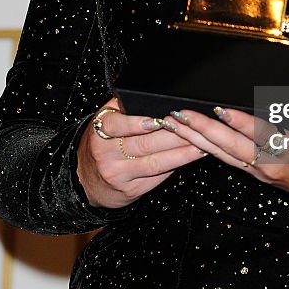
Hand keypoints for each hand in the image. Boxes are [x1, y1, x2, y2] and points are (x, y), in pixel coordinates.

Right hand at [75, 98, 207, 208]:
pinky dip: (176, 166)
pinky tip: (191, 157)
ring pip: (155, 162)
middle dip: (173, 135)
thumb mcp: (106, 122)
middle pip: (144, 144)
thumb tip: (157, 98)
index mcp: (99, 131)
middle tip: (195, 127)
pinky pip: (157, 177)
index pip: (117, 125)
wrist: (86, 180)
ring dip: (181, 153)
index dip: (138, 123)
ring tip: (202, 143)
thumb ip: (124, 108)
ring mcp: (118, 174)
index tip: (159, 119)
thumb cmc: (103, 143)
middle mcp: (106, 154)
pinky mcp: (130, 190)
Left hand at [162, 59, 288, 206]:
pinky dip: (207, 147)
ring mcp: (261, 172)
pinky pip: (228, 160)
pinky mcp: (257, 174)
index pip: (262, 135)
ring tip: (173, 123)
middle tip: (179, 114)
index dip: (240, 123)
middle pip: (231, 148)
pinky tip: (191, 136)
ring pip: (223, 156)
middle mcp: (272, 165)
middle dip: (203, 131)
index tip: (220, 110)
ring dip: (196, 139)